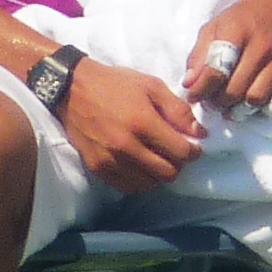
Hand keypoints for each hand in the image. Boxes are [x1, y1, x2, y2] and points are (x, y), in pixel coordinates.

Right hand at [60, 59, 206, 191]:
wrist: (72, 89)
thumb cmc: (114, 84)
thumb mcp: (151, 86)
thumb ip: (178, 110)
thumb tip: (199, 133)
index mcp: (143, 123)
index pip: (181, 152)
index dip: (193, 152)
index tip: (193, 146)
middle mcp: (127, 146)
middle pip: (168, 173)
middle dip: (177, 164)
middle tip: (174, 152)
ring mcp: (110, 160)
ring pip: (149, 184)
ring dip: (158, 174)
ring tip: (156, 158)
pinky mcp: (97, 168)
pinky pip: (128, 187)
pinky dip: (139, 180)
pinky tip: (140, 165)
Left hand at [190, 0, 271, 114]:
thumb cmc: (243, 17)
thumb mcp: (214, 26)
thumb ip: (198, 55)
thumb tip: (189, 85)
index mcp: (236, 31)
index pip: (217, 70)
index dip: (201, 89)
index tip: (193, 96)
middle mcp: (261, 45)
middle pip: (234, 90)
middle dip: (217, 102)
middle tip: (212, 101)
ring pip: (256, 99)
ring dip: (239, 110)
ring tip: (230, 106)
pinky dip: (267, 109)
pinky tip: (255, 104)